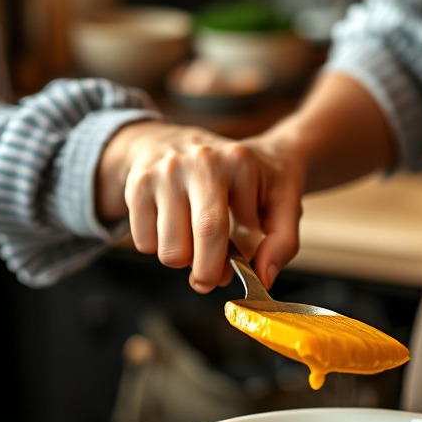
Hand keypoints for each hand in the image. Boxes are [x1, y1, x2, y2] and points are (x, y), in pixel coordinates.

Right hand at [96, 120, 304, 293]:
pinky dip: (159, 246)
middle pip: (188, 245)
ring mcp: (163, 171)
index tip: (233, 272)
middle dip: (202, 273)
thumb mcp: (281, 199)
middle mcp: (196, 162)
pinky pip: (143, 243)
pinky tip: (175, 225)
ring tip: (196, 238)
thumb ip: (283, 241)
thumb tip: (263, 278)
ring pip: (166, 251)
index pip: (219, 231)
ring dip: (183, 259)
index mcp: (236, 162)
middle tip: (210, 276)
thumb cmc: (246, 178)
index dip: (226, 264)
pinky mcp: (138, 184)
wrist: (198, 143)